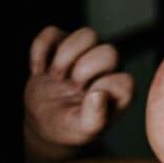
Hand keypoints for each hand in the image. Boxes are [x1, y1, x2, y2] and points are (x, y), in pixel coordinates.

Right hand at [24, 26, 133, 162]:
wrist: (44, 121)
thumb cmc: (70, 126)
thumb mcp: (83, 130)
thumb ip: (95, 118)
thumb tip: (99, 94)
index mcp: (117, 90)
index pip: (124, 80)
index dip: (104, 87)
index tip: (86, 99)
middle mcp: (106, 69)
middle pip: (110, 52)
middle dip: (86, 69)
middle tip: (71, 87)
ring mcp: (83, 53)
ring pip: (88, 34)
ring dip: (67, 55)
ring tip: (56, 76)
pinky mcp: (60, 45)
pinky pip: (52, 32)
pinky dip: (41, 50)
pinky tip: (39, 70)